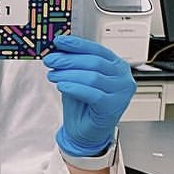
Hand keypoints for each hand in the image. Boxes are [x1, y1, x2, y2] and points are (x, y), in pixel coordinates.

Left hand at [44, 34, 134, 156]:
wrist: (86, 131)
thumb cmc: (84, 104)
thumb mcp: (77, 79)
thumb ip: (73, 65)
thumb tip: (59, 49)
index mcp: (116, 66)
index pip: (97, 50)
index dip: (77, 44)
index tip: (59, 41)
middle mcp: (122, 77)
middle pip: (94, 62)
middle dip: (69, 60)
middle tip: (51, 60)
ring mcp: (121, 92)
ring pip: (92, 77)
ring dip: (68, 74)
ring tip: (52, 74)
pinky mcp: (113, 106)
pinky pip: (92, 94)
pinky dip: (74, 88)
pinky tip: (62, 86)